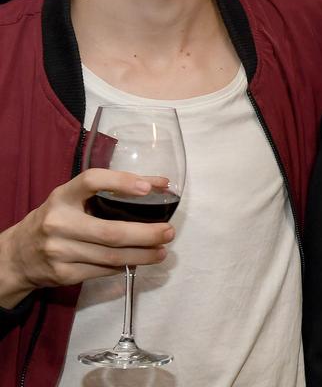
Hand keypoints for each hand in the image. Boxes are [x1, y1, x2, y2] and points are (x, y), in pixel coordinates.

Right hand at [0, 169, 174, 307]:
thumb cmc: (57, 218)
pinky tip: (139, 260)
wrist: (18, 255)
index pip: (92, 181)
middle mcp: (59, 223)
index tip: (148, 188)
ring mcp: (59, 251)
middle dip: (146, 234)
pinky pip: (103, 270)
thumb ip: (111, 191)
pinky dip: (124, 266)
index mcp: (63, 196)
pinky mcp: (63, 274)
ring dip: (142, 254)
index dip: (121, 182)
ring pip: (111, 256)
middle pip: (111, 231)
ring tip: (162, 251)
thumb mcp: (74, 199)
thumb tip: (161, 185)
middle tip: (169, 232)